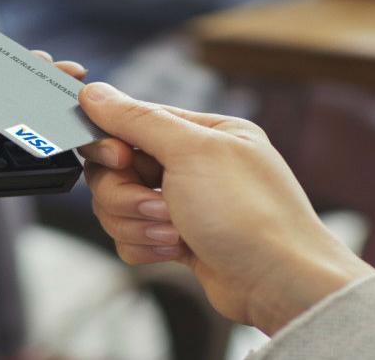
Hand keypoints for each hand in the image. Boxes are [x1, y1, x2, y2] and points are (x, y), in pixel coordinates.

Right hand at [77, 82, 374, 333]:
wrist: (279, 283)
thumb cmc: (250, 214)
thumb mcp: (192, 152)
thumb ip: (138, 120)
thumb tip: (95, 92)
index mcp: (204, 132)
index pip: (132, 122)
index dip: (114, 143)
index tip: (120, 160)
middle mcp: (194, 165)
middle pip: (116, 169)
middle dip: (128, 194)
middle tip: (158, 207)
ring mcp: (185, 204)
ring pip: (119, 206)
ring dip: (140, 224)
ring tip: (174, 234)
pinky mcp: (178, 240)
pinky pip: (132, 237)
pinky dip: (146, 246)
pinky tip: (176, 251)